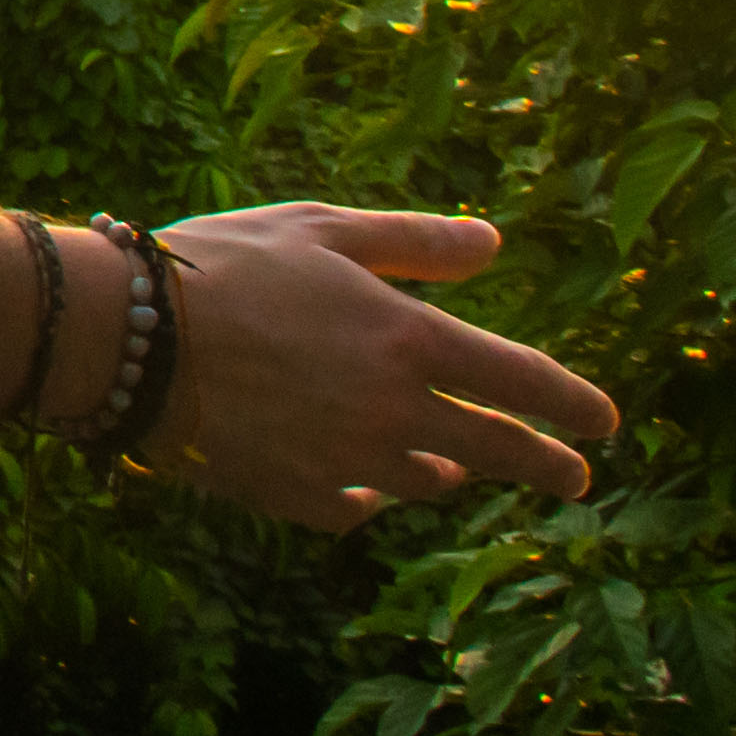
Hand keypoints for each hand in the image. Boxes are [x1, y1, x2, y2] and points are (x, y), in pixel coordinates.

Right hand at [126, 204, 614, 531]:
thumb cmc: (222, 265)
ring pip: (428, 482)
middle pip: (498, 451)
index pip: (523, 382)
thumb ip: (415, 242)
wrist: (128, 337)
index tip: (606, 423)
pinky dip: (370, 497)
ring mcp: (348, 460)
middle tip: (573, 479)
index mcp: (410, 340)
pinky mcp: (296, 494)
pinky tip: (365, 486)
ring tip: (455, 466)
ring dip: (452, 472)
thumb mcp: (321, 229)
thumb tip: (494, 243)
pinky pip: (354, 506)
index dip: (574, 405)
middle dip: (546, 465)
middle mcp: (395, 411)